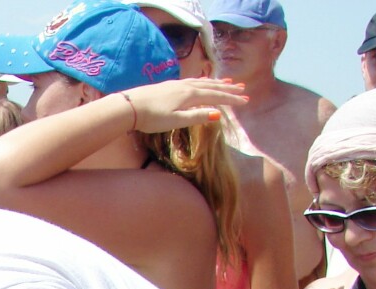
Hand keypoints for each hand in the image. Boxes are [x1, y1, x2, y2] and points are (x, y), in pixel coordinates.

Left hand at [123, 78, 247, 134]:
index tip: (245, 101)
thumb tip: (218, 114)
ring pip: (202, 82)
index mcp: (190, 96)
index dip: (231, 99)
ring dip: (217, 83)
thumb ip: (196, 117)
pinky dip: (203, 81)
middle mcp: (187, 87)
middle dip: (228, 89)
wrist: (130, 106)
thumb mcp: (176, 121)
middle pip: (212, 87)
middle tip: (243, 89)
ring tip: (228, 83)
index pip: (216, 97)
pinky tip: (202, 82)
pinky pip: (193, 81)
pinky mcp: (169, 85)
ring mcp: (177, 84)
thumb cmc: (152, 118)